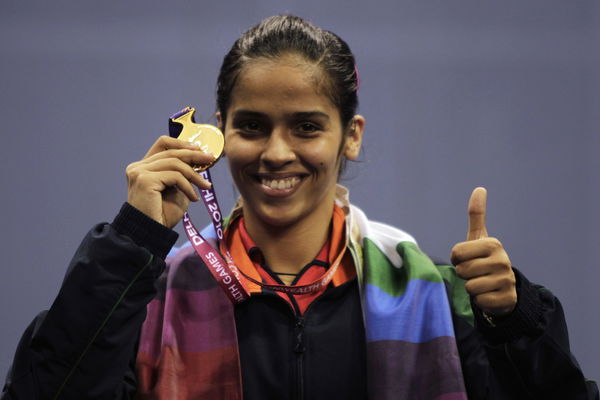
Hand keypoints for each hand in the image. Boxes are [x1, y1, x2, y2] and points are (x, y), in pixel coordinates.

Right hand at [125, 136, 213, 227]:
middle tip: (211, 159)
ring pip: (175, 163)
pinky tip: (194, 198)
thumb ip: (181, 173)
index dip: (182, 143)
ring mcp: (139, 172)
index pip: (162, 144)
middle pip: (171, 152)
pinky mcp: (145, 180)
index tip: (199, 149)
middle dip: (194, 155)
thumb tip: (199, 158)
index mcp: (142, 167)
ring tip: (205, 187)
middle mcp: (138, 167)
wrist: (151, 233)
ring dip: (194, 175)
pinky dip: (188, 186)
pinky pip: (175, 176)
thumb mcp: (176, 189)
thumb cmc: (162, 215)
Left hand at [451, 187, 516, 316]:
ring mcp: (506, 280)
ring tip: (482, 283)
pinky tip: (489, 295)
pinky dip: (480, 301)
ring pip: (470, 287)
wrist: (504, 288)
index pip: (456, 253)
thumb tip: (480, 188)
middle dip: (465, 274)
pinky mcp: (506, 299)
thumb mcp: (479, 238)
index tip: (468, 259)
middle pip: (462, 271)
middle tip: (476, 273)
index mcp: (493, 244)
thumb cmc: (484, 259)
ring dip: (472, 288)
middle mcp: (502, 260)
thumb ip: (477, 215)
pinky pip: (479, 301)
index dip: (457, 259)